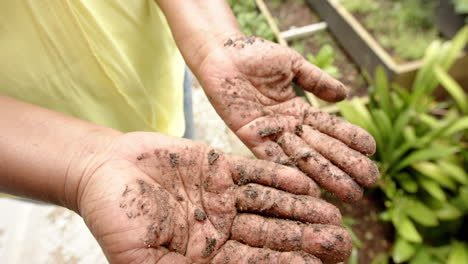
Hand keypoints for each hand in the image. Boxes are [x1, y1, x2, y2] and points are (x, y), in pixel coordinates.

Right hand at [78, 132, 350, 262]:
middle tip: (338, 238)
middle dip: (303, 236)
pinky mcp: (222, 168)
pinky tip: (304, 182)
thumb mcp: (140, 257)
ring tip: (331, 211)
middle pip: (270, 234)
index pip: (252, 262)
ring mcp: (225, 197)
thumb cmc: (115, 216)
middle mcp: (222, 228)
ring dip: (300, 208)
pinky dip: (278, 176)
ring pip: (270, 203)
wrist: (105, 169)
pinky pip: (255, 172)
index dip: (281, 263)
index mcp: (207, 255)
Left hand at [196, 36, 378, 201]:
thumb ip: (317, 81)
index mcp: (298, 110)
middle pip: (321, 148)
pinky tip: (310, 188)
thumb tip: (344, 96)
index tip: (372, 152)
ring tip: (349, 191)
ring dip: (326, 175)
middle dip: (346, 165)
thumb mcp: (293, 65)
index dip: (351, 139)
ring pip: (302, 157)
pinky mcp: (249, 135)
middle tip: (369, 183)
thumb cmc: (255, 54)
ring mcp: (269, 133)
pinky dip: (290, 172)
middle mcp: (286, 126)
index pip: (330, 128)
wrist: (223, 53)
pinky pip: (272, 156)